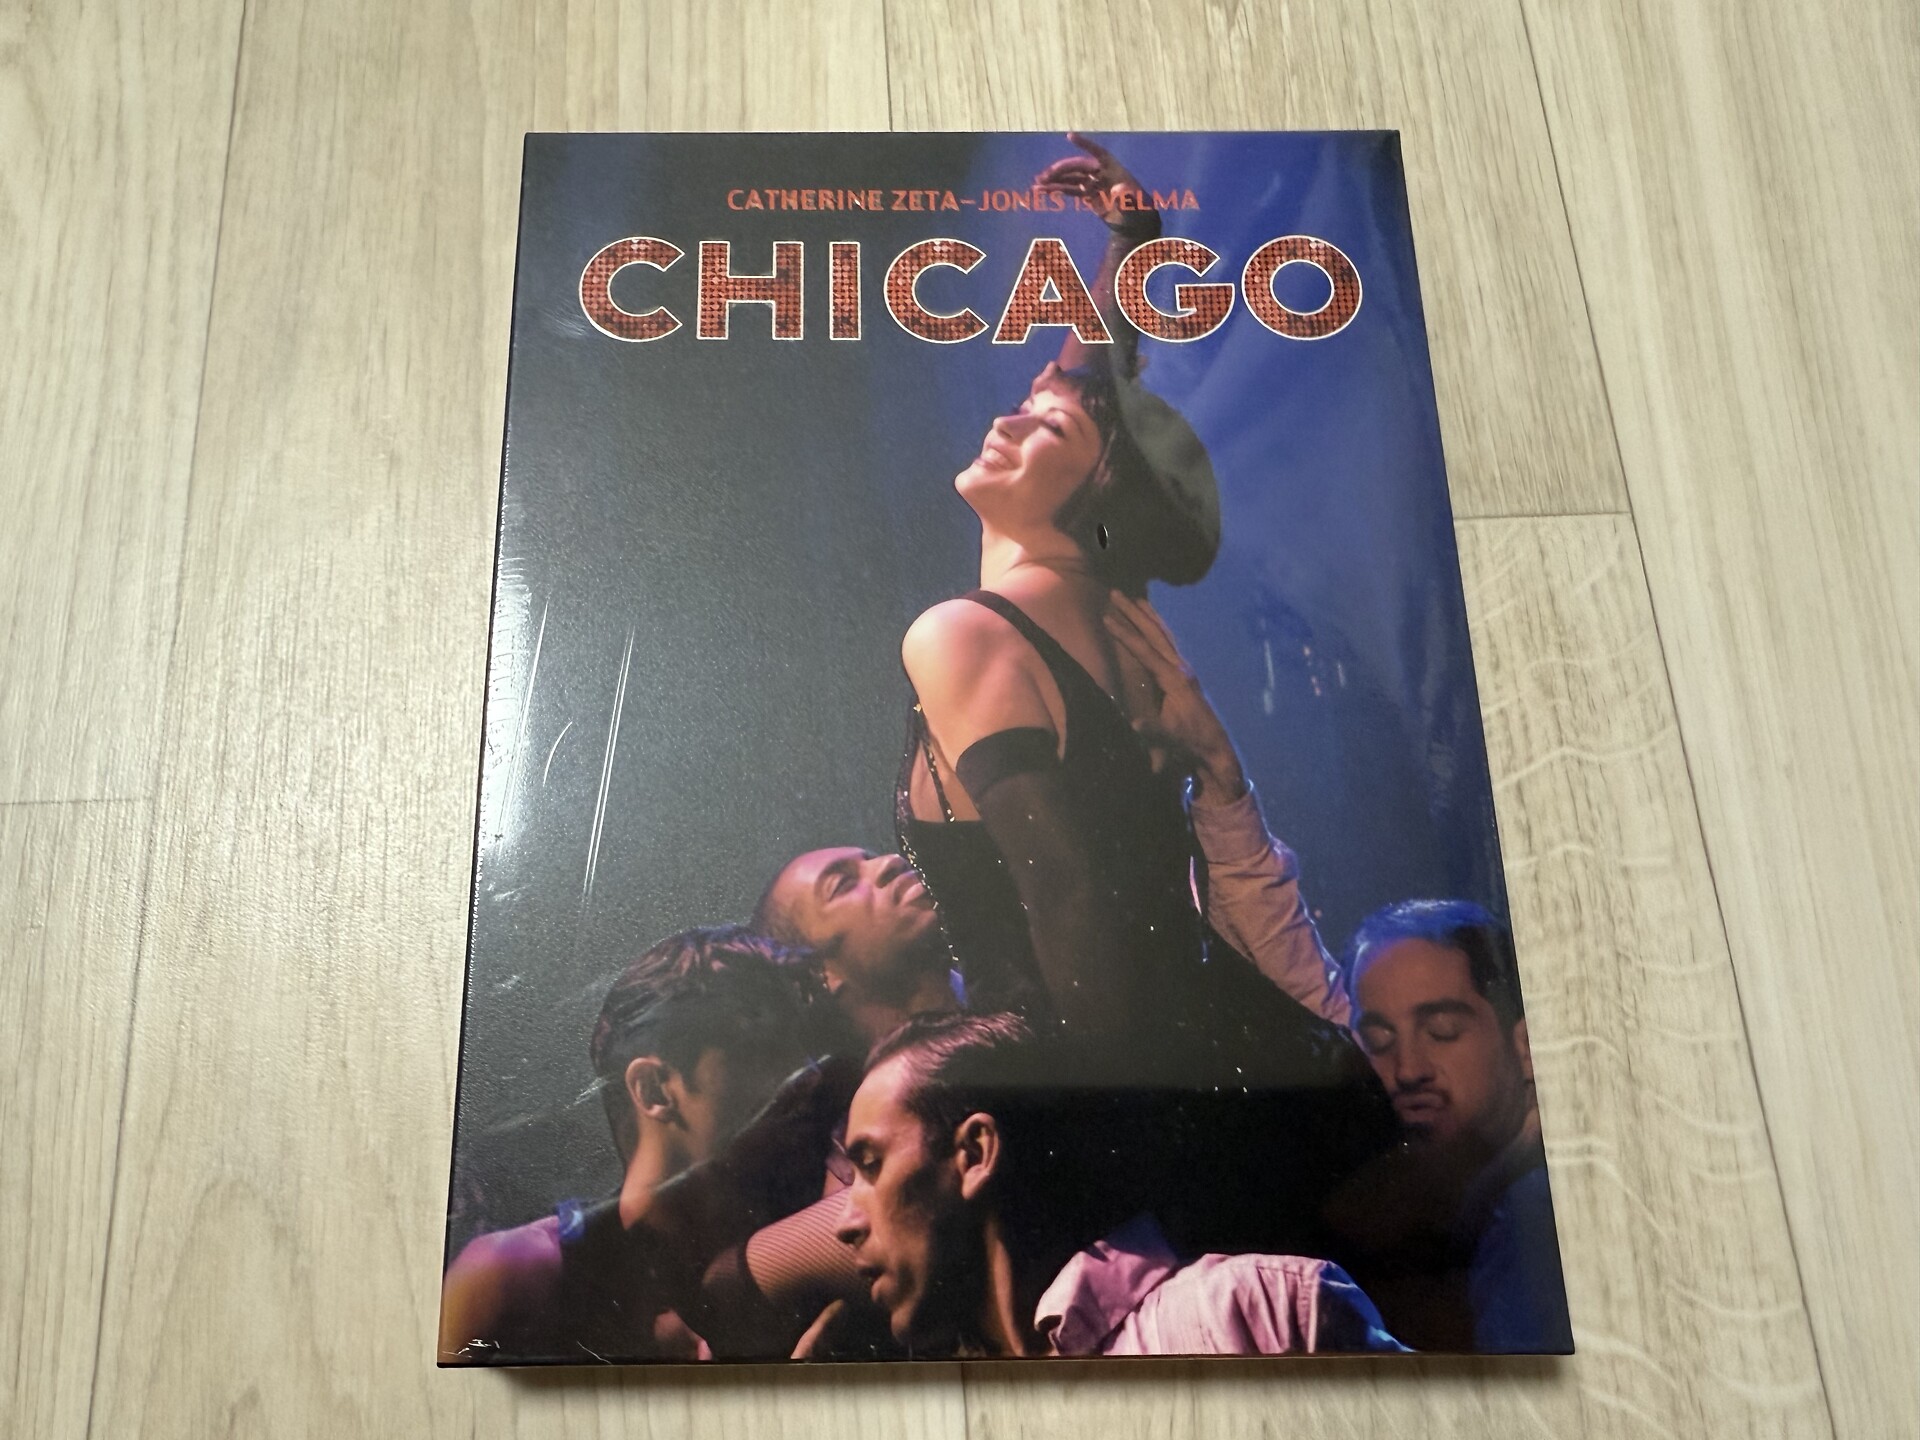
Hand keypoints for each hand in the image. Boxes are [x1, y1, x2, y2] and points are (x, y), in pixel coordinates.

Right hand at [1035, 132, 1157, 235]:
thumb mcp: (1134, 206)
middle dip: (1061, 170)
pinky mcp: (1088, 195)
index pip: (1098, 153)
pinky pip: (1071, 190)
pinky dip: (1058, 190)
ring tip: (1038, 185)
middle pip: (1078, 167)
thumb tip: (1121, 189)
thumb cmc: (1138, 212)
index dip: (1084, 144)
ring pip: (1071, 178)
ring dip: (1055, 180)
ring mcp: (1094, 184)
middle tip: (1044, 176)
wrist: (1134, 225)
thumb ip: (1127, 197)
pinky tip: (1044, 191)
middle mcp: (1102, 173)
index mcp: (1114, 170)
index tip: (1069, 136)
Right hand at [1104, 590, 1247, 804]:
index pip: (1144, 650)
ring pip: (1164, 634)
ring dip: (1148, 615)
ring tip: (1135, 598)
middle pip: (1154, 633)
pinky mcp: (1186, 673)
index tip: (1107, 617)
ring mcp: (1185, 668)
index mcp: (1173, 678)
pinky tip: (1154, 623)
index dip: (1124, 634)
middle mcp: (1180, 667)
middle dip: (1134, 612)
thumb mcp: (1170, 737)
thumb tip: (1133, 723)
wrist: (1215, 745)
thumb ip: (1152, 729)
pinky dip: (1159, 627)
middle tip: (1117, 593)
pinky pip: (1170, 642)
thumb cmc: (1189, 741)